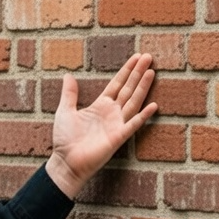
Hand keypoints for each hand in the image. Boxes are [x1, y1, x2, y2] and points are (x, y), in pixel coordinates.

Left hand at [45, 53, 157, 198]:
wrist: (65, 161)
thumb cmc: (65, 139)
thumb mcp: (65, 111)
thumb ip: (69, 94)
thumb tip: (68, 75)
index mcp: (100, 105)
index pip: (117, 84)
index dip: (127, 70)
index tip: (136, 58)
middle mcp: (111, 113)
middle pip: (128, 89)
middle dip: (137, 73)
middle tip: (148, 57)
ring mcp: (117, 124)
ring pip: (133, 101)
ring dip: (142, 87)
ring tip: (151, 73)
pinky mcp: (118, 137)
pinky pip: (133, 124)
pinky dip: (143, 116)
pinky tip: (153, 106)